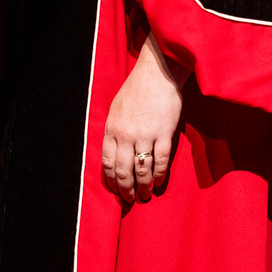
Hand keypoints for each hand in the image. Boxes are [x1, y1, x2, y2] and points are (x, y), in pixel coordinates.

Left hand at [100, 35, 184, 206]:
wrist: (157, 73)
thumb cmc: (137, 89)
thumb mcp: (116, 109)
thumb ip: (114, 131)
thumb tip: (113, 153)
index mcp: (112, 128)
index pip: (107, 163)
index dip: (112, 181)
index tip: (117, 190)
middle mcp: (126, 135)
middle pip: (123, 171)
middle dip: (126, 190)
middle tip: (131, 199)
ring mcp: (145, 134)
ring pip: (141, 170)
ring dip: (143, 187)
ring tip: (145, 195)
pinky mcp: (164, 133)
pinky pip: (160, 161)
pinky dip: (159, 175)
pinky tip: (158, 182)